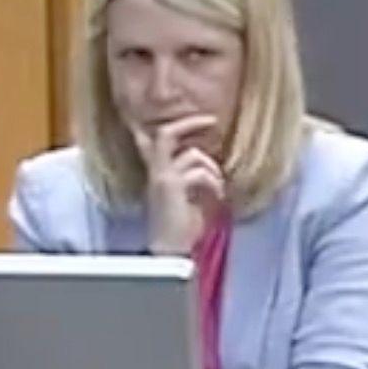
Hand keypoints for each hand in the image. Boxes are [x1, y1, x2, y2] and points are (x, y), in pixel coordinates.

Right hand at [132, 113, 224, 255]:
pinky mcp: (172, 187)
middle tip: (211, 121)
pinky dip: (213, 183)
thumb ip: (191, 179)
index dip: (164, 126)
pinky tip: (217, 196)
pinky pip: (198, 172)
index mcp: (157, 175)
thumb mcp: (187, 198)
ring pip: (191, 155)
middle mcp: (156, 173)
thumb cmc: (180, 229)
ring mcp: (162, 179)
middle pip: (166, 134)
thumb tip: (208, 167)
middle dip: (190, 124)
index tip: (185, 117)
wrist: (168, 251)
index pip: (149, 143)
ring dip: (211, 168)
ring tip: (218, 186)